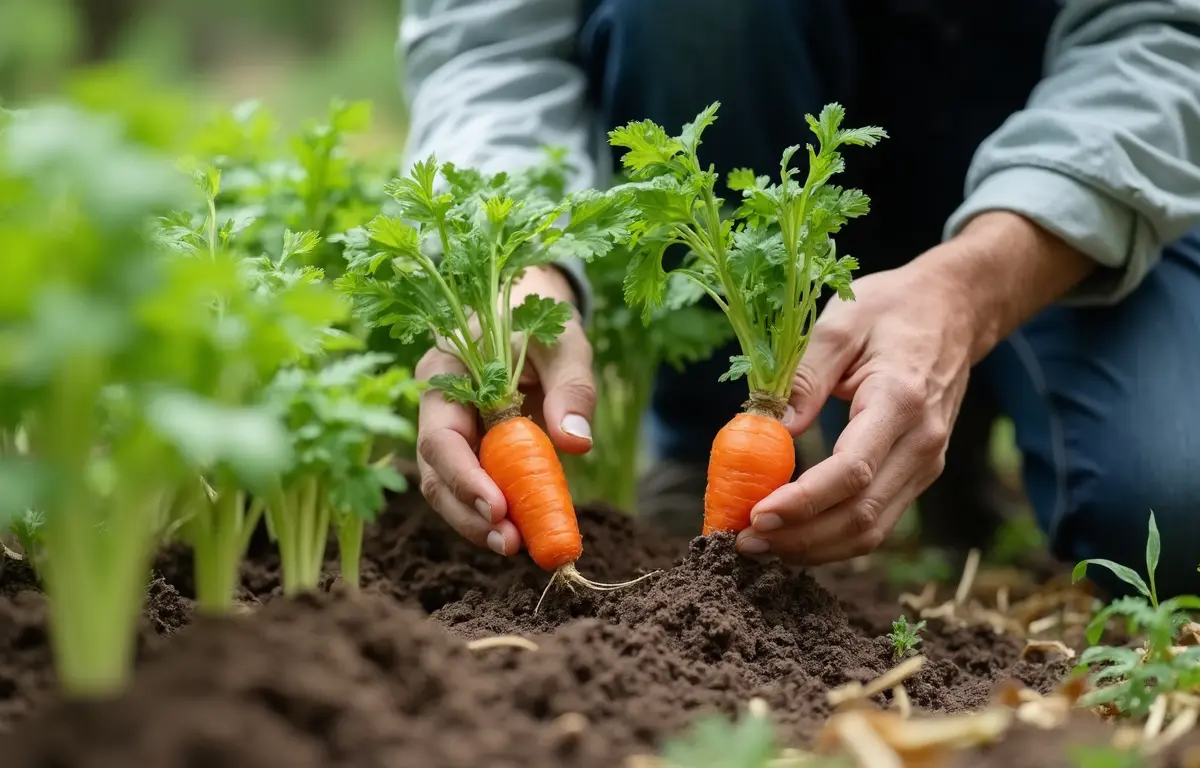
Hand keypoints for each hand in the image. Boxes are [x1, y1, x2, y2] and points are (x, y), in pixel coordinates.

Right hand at [415, 266, 594, 555]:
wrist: (529, 315)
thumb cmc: (543, 322)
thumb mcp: (565, 342)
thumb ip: (571, 386)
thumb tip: (576, 442)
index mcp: (444, 373)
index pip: (438, 437)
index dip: (464, 478)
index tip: (498, 508)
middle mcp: (436, 408)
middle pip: (435, 474)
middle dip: (468, 513)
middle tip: (511, 542)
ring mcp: (450, 434)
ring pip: (448, 491)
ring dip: (478, 523)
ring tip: (519, 546)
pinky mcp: (470, 453)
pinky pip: (473, 489)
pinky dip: (494, 514)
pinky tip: (523, 530)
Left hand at [736, 211, 1094, 563]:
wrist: (954, 311)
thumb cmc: (891, 309)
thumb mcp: (840, 323)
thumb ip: (805, 375)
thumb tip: (769, 429)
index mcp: (900, 400)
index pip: (853, 470)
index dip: (803, 502)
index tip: (755, 514)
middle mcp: (922, 442)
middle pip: (861, 514)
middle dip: (799, 537)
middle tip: (743, 540)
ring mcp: (926, 463)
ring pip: (871, 530)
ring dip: (813, 548)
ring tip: (760, 546)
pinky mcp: (920, 473)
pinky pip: (877, 521)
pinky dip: (833, 539)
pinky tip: (793, 537)